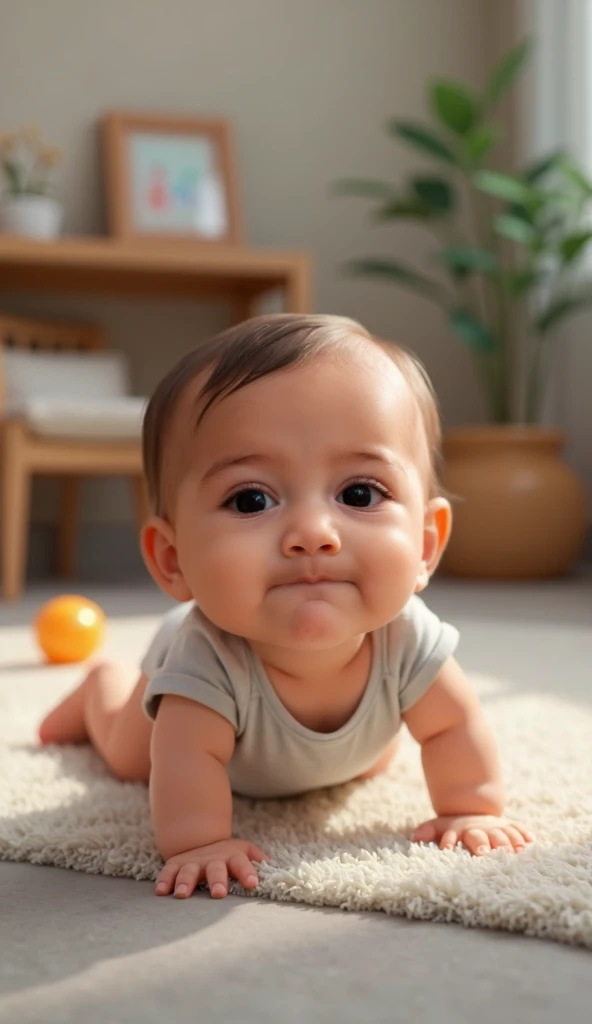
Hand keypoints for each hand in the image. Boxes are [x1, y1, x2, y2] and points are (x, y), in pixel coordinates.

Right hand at [155, 838, 269, 898]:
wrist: (201, 841)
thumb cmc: (228, 855)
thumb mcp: (245, 852)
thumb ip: (258, 859)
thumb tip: (275, 867)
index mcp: (232, 857)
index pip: (242, 863)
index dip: (248, 872)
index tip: (253, 883)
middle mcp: (212, 860)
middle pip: (216, 869)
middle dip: (217, 880)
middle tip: (219, 894)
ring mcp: (193, 862)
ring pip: (189, 871)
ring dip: (186, 882)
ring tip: (183, 895)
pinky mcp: (176, 865)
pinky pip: (168, 872)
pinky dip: (164, 880)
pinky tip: (161, 892)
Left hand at [412, 815, 534, 855]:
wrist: (477, 810)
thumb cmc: (457, 826)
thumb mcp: (441, 825)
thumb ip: (428, 830)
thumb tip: (416, 837)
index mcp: (462, 830)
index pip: (454, 836)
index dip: (450, 843)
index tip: (447, 851)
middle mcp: (480, 829)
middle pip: (482, 837)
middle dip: (484, 845)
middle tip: (486, 855)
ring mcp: (497, 827)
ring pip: (503, 834)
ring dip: (509, 842)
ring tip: (516, 851)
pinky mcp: (510, 827)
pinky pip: (519, 829)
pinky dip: (525, 836)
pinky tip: (531, 843)